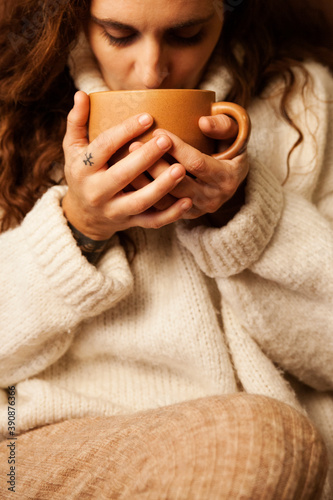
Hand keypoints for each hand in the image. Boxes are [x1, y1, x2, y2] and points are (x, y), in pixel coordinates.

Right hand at [61, 91, 192, 239]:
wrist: (83, 216)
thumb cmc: (81, 174)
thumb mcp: (73, 149)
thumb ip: (77, 122)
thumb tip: (81, 93)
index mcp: (83, 169)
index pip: (104, 147)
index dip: (126, 132)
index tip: (148, 117)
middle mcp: (97, 192)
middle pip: (123, 175)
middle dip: (146, 158)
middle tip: (167, 140)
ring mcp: (114, 210)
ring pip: (139, 201)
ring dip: (161, 187)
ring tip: (181, 169)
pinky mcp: (129, 223)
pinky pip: (151, 222)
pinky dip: (170, 215)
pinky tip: (188, 201)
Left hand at [129, 113, 248, 224]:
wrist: (231, 176)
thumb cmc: (231, 148)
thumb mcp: (236, 134)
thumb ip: (223, 125)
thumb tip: (203, 122)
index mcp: (227, 177)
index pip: (197, 163)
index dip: (177, 148)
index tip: (158, 131)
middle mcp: (213, 198)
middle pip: (178, 183)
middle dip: (155, 164)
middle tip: (133, 145)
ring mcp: (198, 210)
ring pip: (166, 198)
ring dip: (145, 181)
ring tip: (125, 162)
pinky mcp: (184, 215)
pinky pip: (161, 208)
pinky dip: (144, 194)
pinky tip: (128, 179)